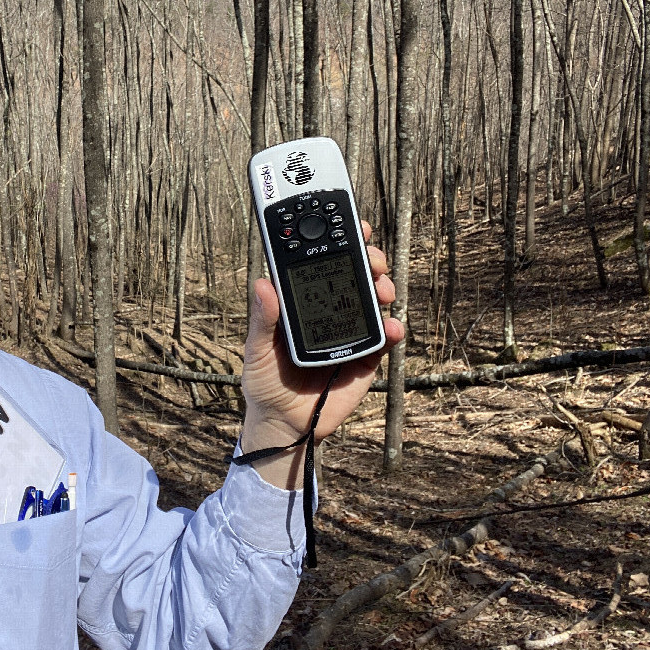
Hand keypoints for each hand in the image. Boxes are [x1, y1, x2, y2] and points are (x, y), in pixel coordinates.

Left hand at [239, 223, 404, 488]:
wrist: (286, 425)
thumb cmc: (264, 382)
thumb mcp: (257, 350)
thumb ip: (263, 320)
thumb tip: (262, 283)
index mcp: (302, 302)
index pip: (322, 263)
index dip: (338, 241)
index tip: (350, 224)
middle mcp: (330, 310)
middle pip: (355, 275)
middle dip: (369, 260)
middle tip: (373, 259)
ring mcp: (351, 331)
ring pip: (374, 300)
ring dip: (384, 289)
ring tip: (383, 291)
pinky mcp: (366, 356)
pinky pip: (384, 338)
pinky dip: (392, 330)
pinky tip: (391, 328)